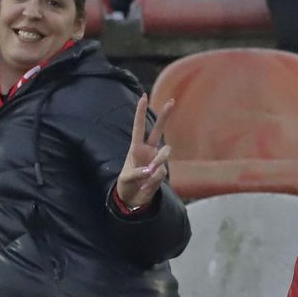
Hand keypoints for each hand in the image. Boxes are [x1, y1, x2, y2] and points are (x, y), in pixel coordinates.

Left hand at [114, 96, 173, 210]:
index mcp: (136, 148)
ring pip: (165, 152)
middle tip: (171, 101)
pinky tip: (145, 187)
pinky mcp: (162, 171)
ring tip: (148, 173)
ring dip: (159, 160)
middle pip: (158, 130)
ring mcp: (157, 160)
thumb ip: (137, 173)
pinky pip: (162, 172)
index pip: (139, 128)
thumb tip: (150, 170)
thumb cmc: (126, 185)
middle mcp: (148, 151)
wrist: (132, 199)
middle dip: (165, 116)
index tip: (143, 97)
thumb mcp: (126, 179)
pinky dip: (153, 181)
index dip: (141, 113)